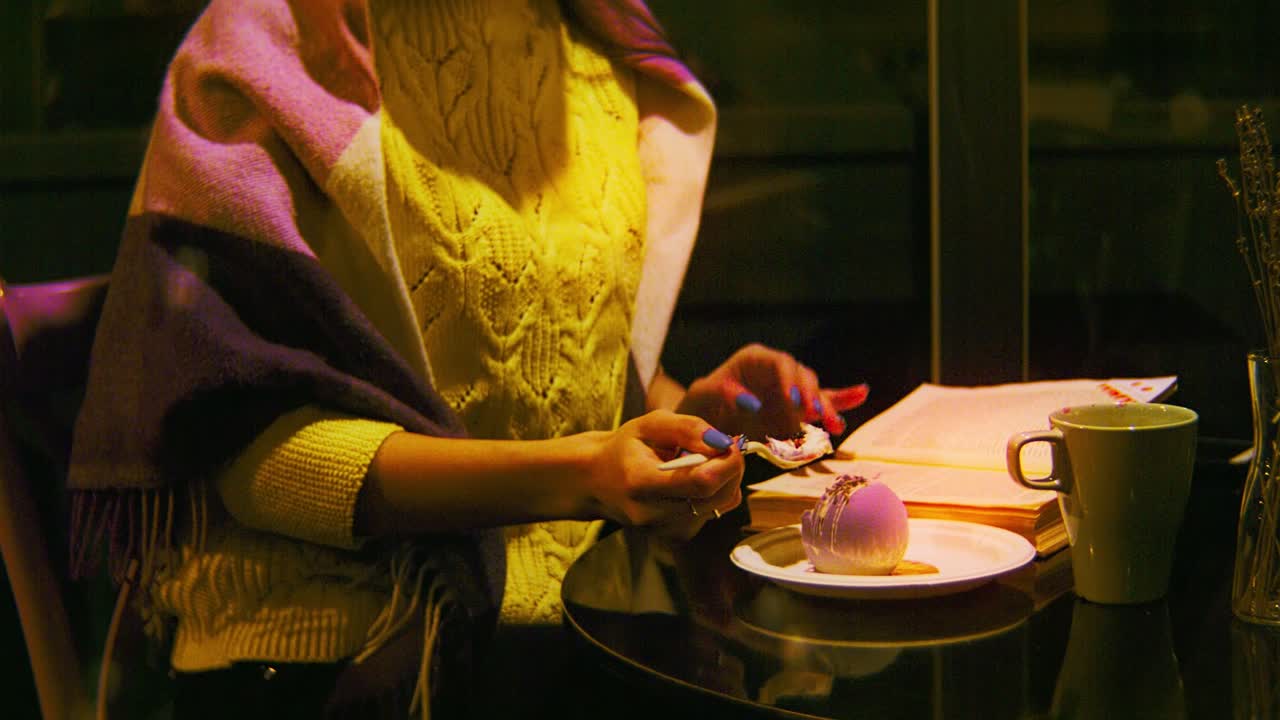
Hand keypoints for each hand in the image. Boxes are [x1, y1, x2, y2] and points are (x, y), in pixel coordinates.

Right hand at [583, 410, 742, 537]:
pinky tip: (693, 479)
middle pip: (717, 496)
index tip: (730, 442)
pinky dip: (714, 492)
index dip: (727, 463)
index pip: (701, 483)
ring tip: (702, 461)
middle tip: (723, 446)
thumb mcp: (650, 424)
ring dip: (725, 479)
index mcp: (640, 483)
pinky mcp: (675, 535)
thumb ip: (688, 428)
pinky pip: (714, 511)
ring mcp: (664, 529)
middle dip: (731, 468)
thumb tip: (723, 442)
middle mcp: (652, 513)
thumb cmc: (625, 448)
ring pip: (721, 505)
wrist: (597, 482)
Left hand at [674, 343, 868, 438]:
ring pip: (814, 393)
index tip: (795, 402)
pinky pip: (822, 402)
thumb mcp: (703, 397)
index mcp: (755, 359)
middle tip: (815, 416)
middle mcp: (776, 371)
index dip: (791, 381)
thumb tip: (751, 401)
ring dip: (826, 409)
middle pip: (803, 378)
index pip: (780, 364)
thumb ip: (723, 394)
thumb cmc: (699, 405)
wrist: (701, 423)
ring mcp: (789, 389)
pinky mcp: (796, 408)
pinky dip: (840, 400)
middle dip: (812, 397)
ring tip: (834, 426)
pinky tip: (861, 393)